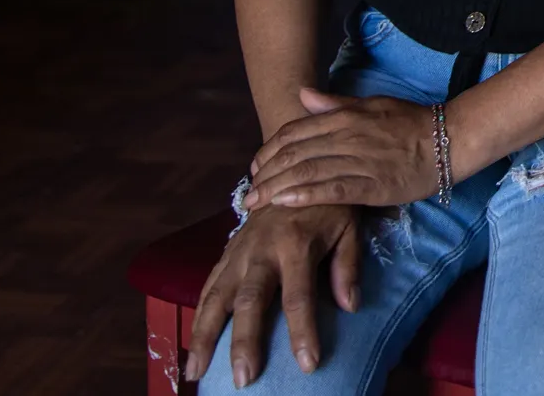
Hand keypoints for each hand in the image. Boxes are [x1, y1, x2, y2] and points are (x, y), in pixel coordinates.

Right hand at [184, 202, 358, 385]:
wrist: (295, 168)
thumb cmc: (327, 205)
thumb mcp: (349, 228)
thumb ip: (348, 266)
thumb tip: (350, 306)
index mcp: (297, 245)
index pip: (299, 297)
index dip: (303, 332)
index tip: (307, 364)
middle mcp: (262, 250)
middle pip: (250, 301)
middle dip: (244, 342)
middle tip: (243, 378)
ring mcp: (238, 252)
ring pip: (216, 296)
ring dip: (205, 336)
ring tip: (196, 372)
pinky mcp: (225, 252)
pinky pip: (207, 286)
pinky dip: (197, 316)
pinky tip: (193, 345)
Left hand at [245, 87, 439, 211]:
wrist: (449, 140)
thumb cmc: (410, 123)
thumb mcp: (372, 104)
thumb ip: (335, 104)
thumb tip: (302, 95)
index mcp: (345, 117)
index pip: (294, 132)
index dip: (268, 151)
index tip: (255, 167)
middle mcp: (348, 136)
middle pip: (294, 155)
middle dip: (265, 174)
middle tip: (246, 193)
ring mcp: (360, 161)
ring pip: (308, 173)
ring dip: (276, 188)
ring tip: (255, 204)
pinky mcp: (373, 185)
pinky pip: (333, 190)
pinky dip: (306, 196)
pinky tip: (285, 203)